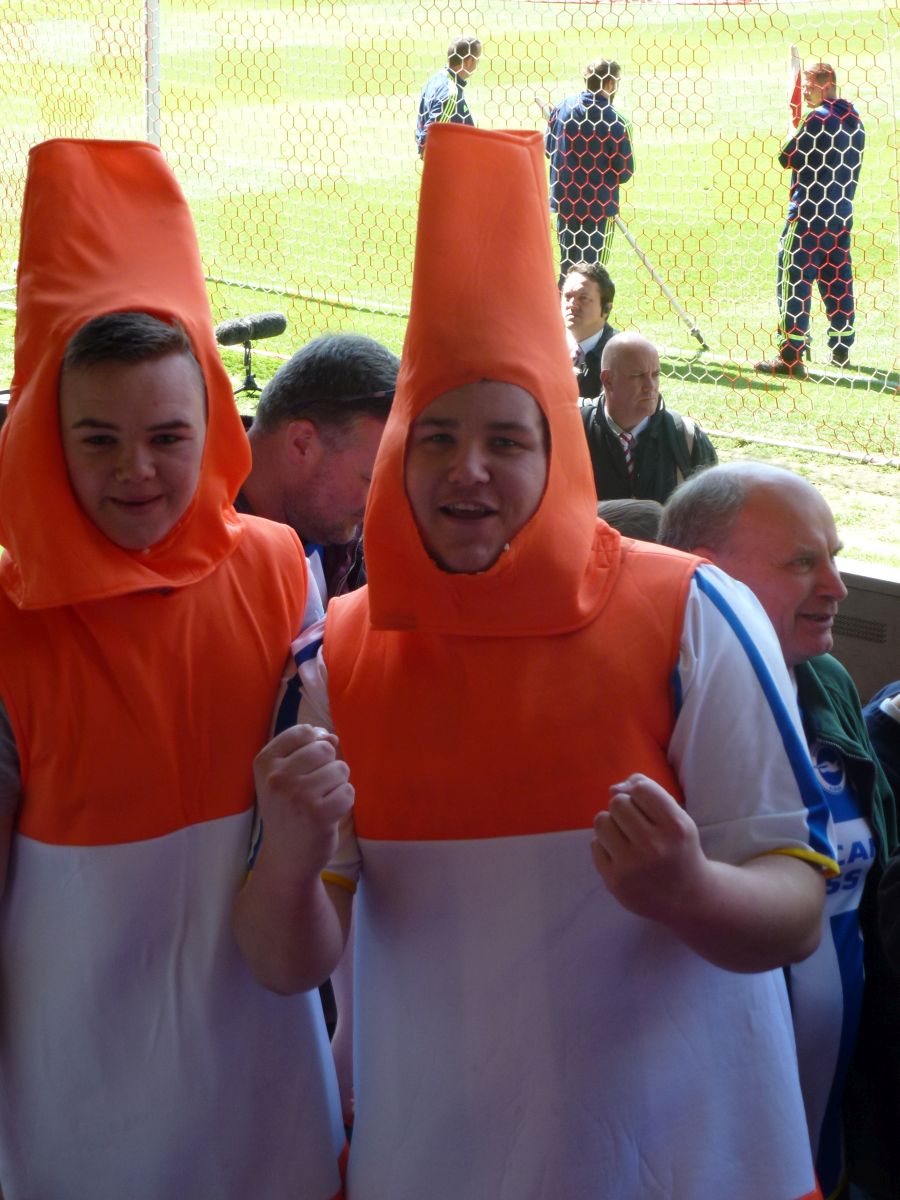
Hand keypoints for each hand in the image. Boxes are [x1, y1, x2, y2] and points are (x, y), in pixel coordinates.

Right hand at [253, 724, 353, 880]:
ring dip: (337, 785)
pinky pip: (349, 791)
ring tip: (320, 802)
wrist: (286, 857)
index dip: (314, 746)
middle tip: (314, 790)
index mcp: (264, 762)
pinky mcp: (319, 814)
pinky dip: (344, 802)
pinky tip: (328, 815)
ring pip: (340, 769)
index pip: (304, 732)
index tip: (304, 769)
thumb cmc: (288, 810)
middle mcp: (277, 777)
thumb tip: (331, 737)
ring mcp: (297, 796)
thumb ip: (305, 749)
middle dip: (328, 767)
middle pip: (325, 749)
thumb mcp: (284, 776)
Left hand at [591, 774, 705, 922]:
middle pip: (618, 802)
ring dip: (611, 825)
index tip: (648, 809)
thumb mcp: (678, 818)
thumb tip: (613, 787)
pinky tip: (622, 856)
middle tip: (637, 826)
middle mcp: (654, 846)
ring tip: (627, 838)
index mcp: (676, 827)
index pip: (641, 788)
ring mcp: (632, 866)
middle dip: (624, 809)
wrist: (688, 899)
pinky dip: (605, 846)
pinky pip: (594, 844)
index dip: (640, 794)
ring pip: (601, 820)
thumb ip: (650, 792)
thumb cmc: (679, 849)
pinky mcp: (614, 881)